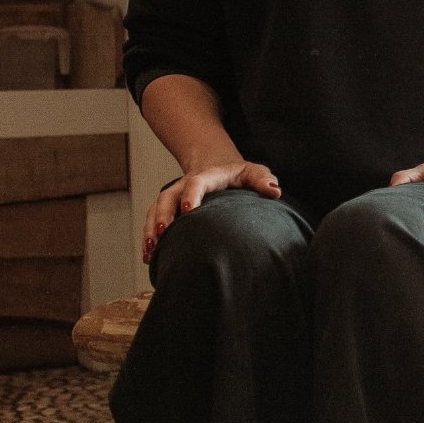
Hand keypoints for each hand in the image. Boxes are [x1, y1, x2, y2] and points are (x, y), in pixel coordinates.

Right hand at [145, 161, 278, 261]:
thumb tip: (274, 191)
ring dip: (150, 229)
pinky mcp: (169, 207)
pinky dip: (149, 236)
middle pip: (167, 197)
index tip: (188, 211)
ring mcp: (175, 196)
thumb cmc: (239, 174)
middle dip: (162, 214)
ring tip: (150, 251)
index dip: (191, 195)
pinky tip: (149, 256)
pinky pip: (152, 219)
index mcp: (207, 177)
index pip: (196, 183)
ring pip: (155, 209)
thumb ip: (263, 180)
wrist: (218, 166)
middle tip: (162, 233)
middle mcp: (185, 185)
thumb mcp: (253, 172)